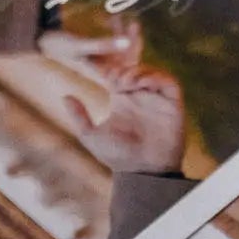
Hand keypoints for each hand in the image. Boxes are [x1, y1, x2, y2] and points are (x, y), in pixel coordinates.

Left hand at [63, 68, 187, 174]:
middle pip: (134, 66)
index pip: (116, 73)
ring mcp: (157, 98)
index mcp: (122, 99)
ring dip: (137, 72)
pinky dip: (156, 77)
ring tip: (124, 82)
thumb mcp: (91, 136)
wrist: (143, 173)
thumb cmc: (118, 157)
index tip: (95, 65)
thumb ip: (79, 117)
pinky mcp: (173, 104)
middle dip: (123, 66)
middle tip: (112, 77)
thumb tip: (65, 96)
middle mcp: (140, 95)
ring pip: (151, 71)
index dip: (107, 65)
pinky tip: (140, 84)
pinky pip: (169, 82)